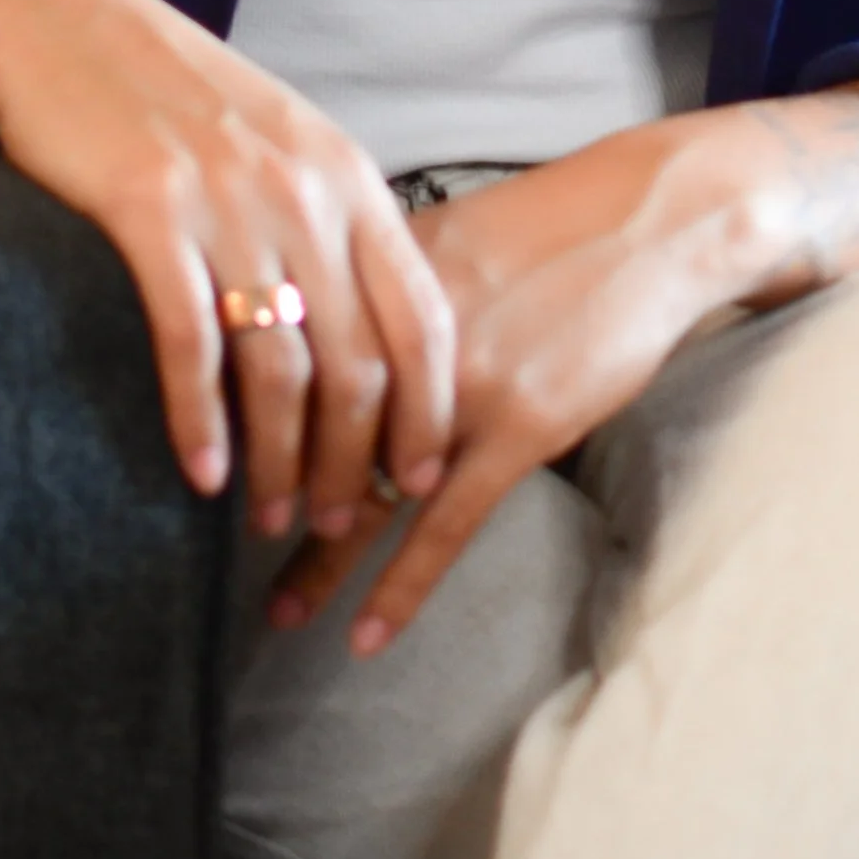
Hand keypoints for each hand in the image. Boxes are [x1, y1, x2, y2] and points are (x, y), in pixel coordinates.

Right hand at [0, 0, 454, 531]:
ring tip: (265, 519)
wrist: (67, 24)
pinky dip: (199, 421)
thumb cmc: (176, 94)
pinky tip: (201, 472)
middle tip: (333, 526)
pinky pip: (190, 343)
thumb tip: (365, 327)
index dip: (427, 412)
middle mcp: (303, 193)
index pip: (421, 318)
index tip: (415, 481)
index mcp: (349, 178)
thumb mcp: (282, 142)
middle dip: (350, 464)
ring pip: (279, 369)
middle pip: (357, 363)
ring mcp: (228, 203)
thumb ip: (329, 221)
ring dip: (278, 462)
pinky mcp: (148, 213)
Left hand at [268, 80, 858, 650]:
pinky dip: (403, 585)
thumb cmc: (553, 227)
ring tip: (279, 615)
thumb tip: (314, 313)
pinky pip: (446, 525)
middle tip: (213, 552)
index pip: (291, 358)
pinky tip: (366, 634)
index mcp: (379, 280)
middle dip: (268, 495)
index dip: (245, 412)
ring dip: (320, 558)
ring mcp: (461, 386)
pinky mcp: (518, 429)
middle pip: (313, 430)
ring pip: (369, 487)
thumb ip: (377, 281)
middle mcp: (405, 336)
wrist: (652, 225)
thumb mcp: (449, 233)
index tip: (206, 455)